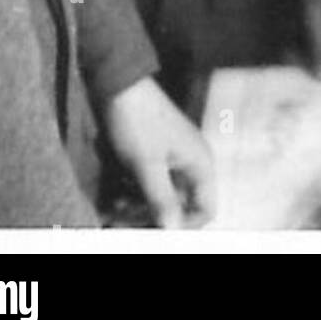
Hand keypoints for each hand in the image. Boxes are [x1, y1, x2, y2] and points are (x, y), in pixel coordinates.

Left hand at [102, 76, 215, 228]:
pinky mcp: (158, 155)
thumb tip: (174, 232)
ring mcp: (175, 158)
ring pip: (164, 197)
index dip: (184, 226)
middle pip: (182, 206)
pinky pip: (152, 185)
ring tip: (115, 210)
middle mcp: (193, 162)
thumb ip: (162, 201)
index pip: (205, 209)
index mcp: (200, 163)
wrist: (120, 87)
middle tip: (125, 223)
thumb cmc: (138, 123)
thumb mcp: (147, 166)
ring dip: (141, 208)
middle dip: (155, 218)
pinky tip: (116, 197)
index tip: (157, 232)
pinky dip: (136, 194)